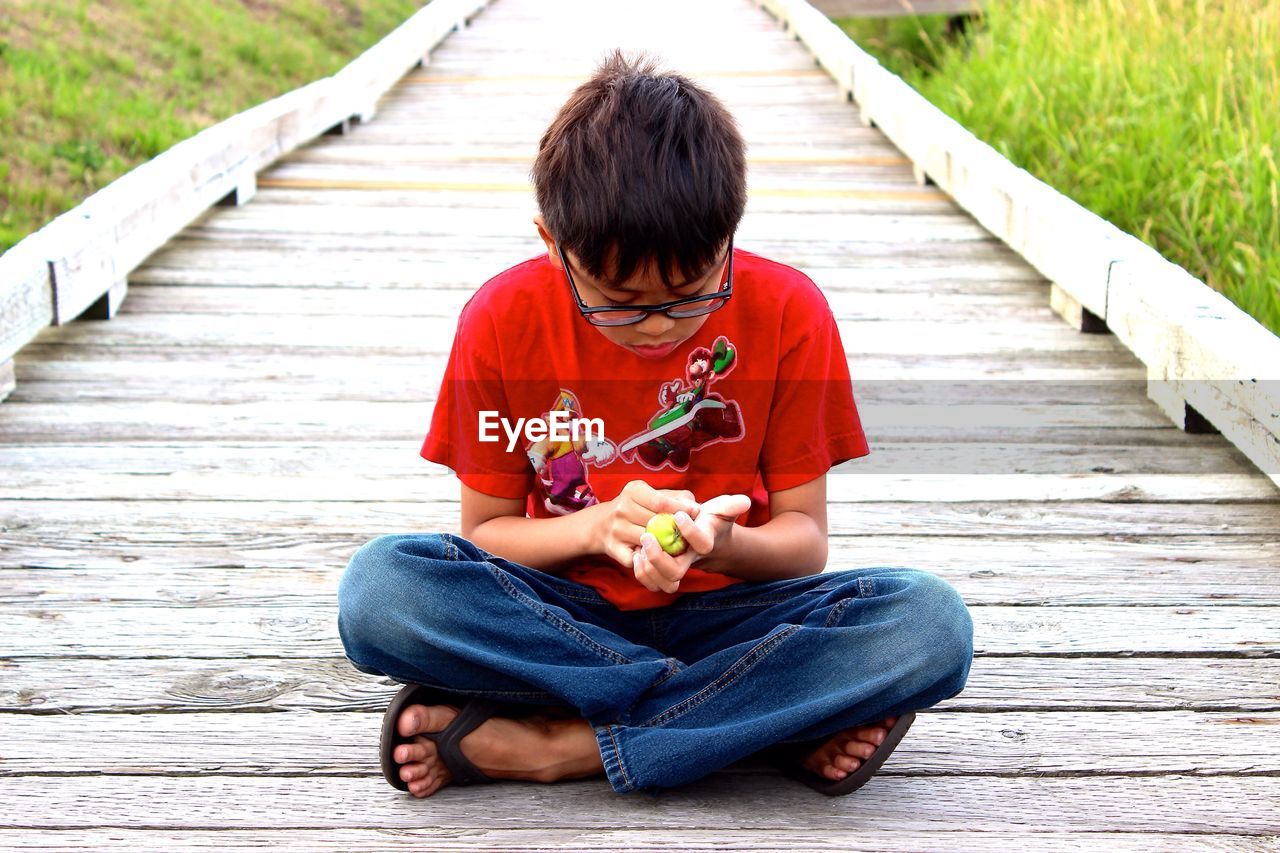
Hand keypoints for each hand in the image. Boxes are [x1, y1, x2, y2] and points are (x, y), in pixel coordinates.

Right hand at [592, 480, 698, 570]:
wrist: (601, 524)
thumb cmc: (637, 507)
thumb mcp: (652, 494)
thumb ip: (675, 498)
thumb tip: (696, 509)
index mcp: (633, 491)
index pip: (661, 502)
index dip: (680, 509)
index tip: (695, 514)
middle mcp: (622, 508)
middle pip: (656, 523)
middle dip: (675, 529)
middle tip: (688, 533)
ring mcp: (616, 529)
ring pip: (648, 542)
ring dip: (663, 546)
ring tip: (673, 545)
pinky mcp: (613, 548)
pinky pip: (636, 559)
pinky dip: (647, 560)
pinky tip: (654, 555)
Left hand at [633, 492, 751, 593]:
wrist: (705, 539)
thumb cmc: (710, 521)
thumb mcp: (721, 510)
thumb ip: (730, 505)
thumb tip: (744, 501)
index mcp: (705, 543)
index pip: (701, 543)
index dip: (690, 531)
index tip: (679, 514)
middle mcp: (690, 560)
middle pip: (676, 572)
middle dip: (658, 557)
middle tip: (647, 535)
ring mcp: (676, 568)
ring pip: (662, 581)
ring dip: (648, 566)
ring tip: (641, 543)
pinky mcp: (663, 573)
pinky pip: (651, 583)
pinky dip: (642, 573)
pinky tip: (637, 554)